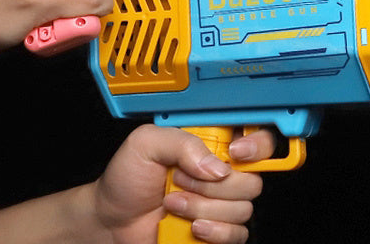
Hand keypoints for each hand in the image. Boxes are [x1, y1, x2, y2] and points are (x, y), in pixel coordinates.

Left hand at [92, 125, 274, 243]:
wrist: (112, 221)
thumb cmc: (127, 178)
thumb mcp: (146, 143)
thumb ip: (181, 143)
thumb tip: (216, 166)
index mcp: (211, 143)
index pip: (255, 136)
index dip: (257, 144)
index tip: (235, 153)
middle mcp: (221, 171)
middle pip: (252, 178)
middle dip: (214, 185)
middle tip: (181, 181)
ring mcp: (221, 203)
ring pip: (243, 208)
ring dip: (205, 209)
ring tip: (175, 204)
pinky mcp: (218, 231)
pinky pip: (237, 234)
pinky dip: (215, 232)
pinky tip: (193, 226)